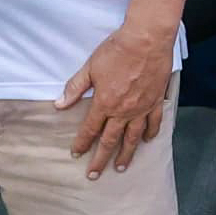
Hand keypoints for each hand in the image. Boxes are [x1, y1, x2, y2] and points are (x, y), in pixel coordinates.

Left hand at [64, 19, 174, 173]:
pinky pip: (153, 123)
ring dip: (126, 154)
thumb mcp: (90, 67)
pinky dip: (150, 134)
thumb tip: (59, 104)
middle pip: (110, 140)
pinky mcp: (156, 101)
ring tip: (121, 167)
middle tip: (94, 174)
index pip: (90, 129)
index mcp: (104, 103)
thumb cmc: (117, 50)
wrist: (147, 40)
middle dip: (101, 159)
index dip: (82, 143)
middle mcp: (123, 111)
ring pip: (133, 137)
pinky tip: (147, 141)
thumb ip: (75, 88)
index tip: (76, 154)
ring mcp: (141, 108)